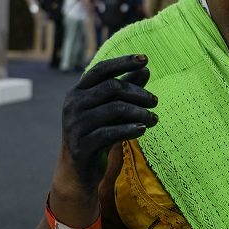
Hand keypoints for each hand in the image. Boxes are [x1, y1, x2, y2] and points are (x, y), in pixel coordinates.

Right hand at [61, 54, 157, 190]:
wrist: (79, 169)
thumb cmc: (98, 132)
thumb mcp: (111, 109)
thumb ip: (126, 89)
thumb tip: (146, 69)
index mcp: (78, 91)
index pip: (101, 70)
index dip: (123, 62)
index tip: (145, 59)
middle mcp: (73, 105)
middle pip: (112, 88)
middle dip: (139, 93)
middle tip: (155, 102)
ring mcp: (75, 125)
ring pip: (115, 109)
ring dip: (140, 113)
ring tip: (154, 119)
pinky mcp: (82, 145)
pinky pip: (111, 132)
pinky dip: (130, 129)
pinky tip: (143, 130)